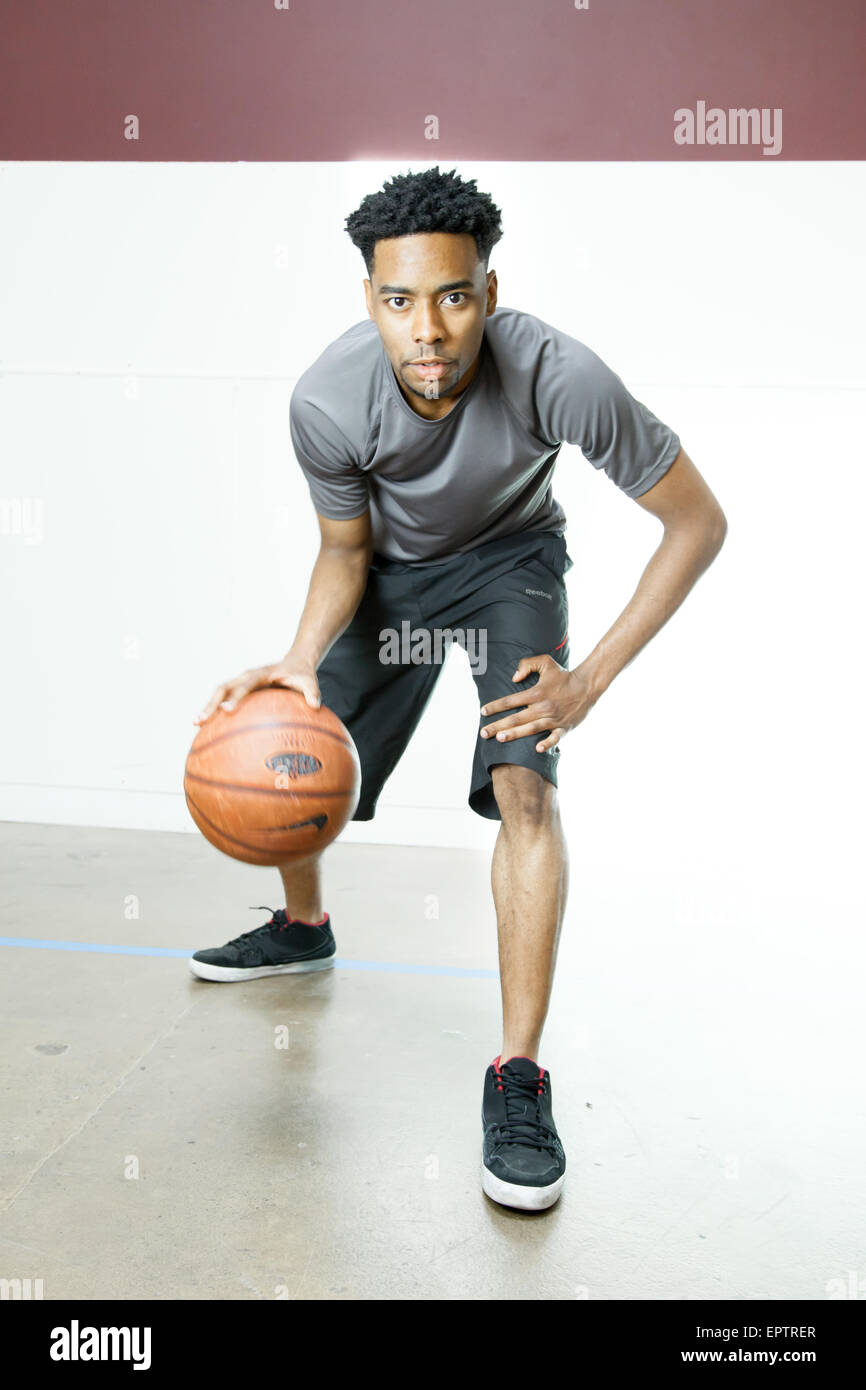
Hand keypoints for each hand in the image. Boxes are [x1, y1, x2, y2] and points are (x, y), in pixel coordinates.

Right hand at [194, 653, 320, 724]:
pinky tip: (209, 730)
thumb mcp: (309, 681)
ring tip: (196, 726)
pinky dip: (216, 712)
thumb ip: (312, 692)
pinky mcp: (240, 690)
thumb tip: (315, 706)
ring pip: (219, 694)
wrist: (295, 663)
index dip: (235, 697)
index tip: (227, 711)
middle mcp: (246, 676)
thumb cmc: (301, 674)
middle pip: (223, 688)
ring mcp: (241, 683)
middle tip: (200, 721)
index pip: (245, 685)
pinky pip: (224, 700)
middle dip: (211, 704)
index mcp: (260, 674)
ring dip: (207, 708)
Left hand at [479, 654, 597, 752]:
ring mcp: (553, 719)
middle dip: (498, 726)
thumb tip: (514, 678)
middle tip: (483, 733)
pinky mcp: (564, 727)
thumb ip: (527, 665)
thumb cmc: (564, 675)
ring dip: (514, 734)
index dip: (495, 706)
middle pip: (516, 718)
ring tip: (500, 738)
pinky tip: (537, 749)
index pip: (510, 701)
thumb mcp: (545, 662)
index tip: (483, 711)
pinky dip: (547, 743)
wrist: (587, 685)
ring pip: (530, 729)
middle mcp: (543, 707)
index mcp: (536, 693)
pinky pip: (554, 738)